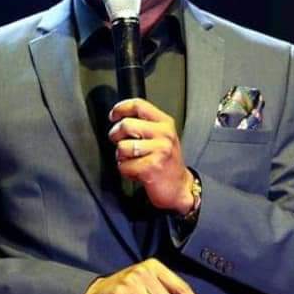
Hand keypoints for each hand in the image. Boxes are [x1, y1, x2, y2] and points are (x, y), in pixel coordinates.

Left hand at [108, 98, 195, 214]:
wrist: (180, 188)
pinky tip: (136, 172)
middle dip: (116, 135)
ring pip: (122, 147)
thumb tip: (119, 118)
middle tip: (120, 144)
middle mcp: (164, 134)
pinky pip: (124, 166)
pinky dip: (126, 171)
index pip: (139, 105)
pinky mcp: (151, 167)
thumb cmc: (167, 162)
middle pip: (126, 125)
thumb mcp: (162, 137)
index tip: (113, 116)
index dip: (121, 108)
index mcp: (165, 123)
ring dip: (122, 157)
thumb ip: (145, 125)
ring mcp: (159, 151)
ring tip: (133, 161)